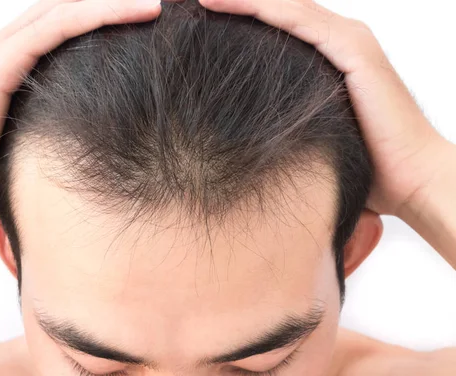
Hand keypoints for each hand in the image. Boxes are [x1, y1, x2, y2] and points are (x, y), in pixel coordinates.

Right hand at [0, 0, 161, 238]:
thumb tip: (92, 153)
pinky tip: (142, 12)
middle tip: (161, 8)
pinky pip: (57, 27)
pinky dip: (100, 14)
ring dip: (115, 2)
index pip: (62, 28)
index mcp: (8, 67)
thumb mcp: (25, 151)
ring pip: (66, 10)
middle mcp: (2, 50)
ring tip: (159, 5)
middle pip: (67, 10)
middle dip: (112, 5)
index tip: (148, 25)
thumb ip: (51, 136)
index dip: (102, 19)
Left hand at [199, 0, 455, 217]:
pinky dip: (260, 8)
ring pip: (285, 6)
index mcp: (331, 54)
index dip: (240, 12)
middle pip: (278, 7)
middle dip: (235, 0)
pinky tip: (225, 4)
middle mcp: (341, 39)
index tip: (198, 13)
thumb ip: (287, 116)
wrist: (411, 179)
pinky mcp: (353, 51)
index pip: (278, 21)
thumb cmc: (366, 162)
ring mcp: (348, 41)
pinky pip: (299, 21)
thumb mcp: (314, 130)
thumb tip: (244, 129)